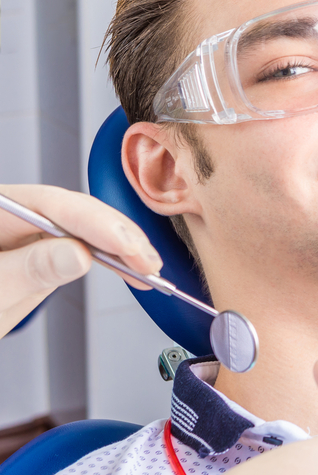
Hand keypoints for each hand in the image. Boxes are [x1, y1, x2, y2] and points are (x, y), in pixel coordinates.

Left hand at [0, 184, 161, 337]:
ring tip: (147, 267)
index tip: (128, 246)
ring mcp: (25, 231)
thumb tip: (79, 255)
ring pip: (83, 227)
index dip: (97, 223)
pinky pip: (79, 245)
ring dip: (119, 247)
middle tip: (146, 261)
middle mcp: (11, 214)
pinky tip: (130, 267)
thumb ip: (30, 270)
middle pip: (73, 212)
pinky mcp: (39, 249)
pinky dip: (107, 258)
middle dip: (116, 234)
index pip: (51, 204)